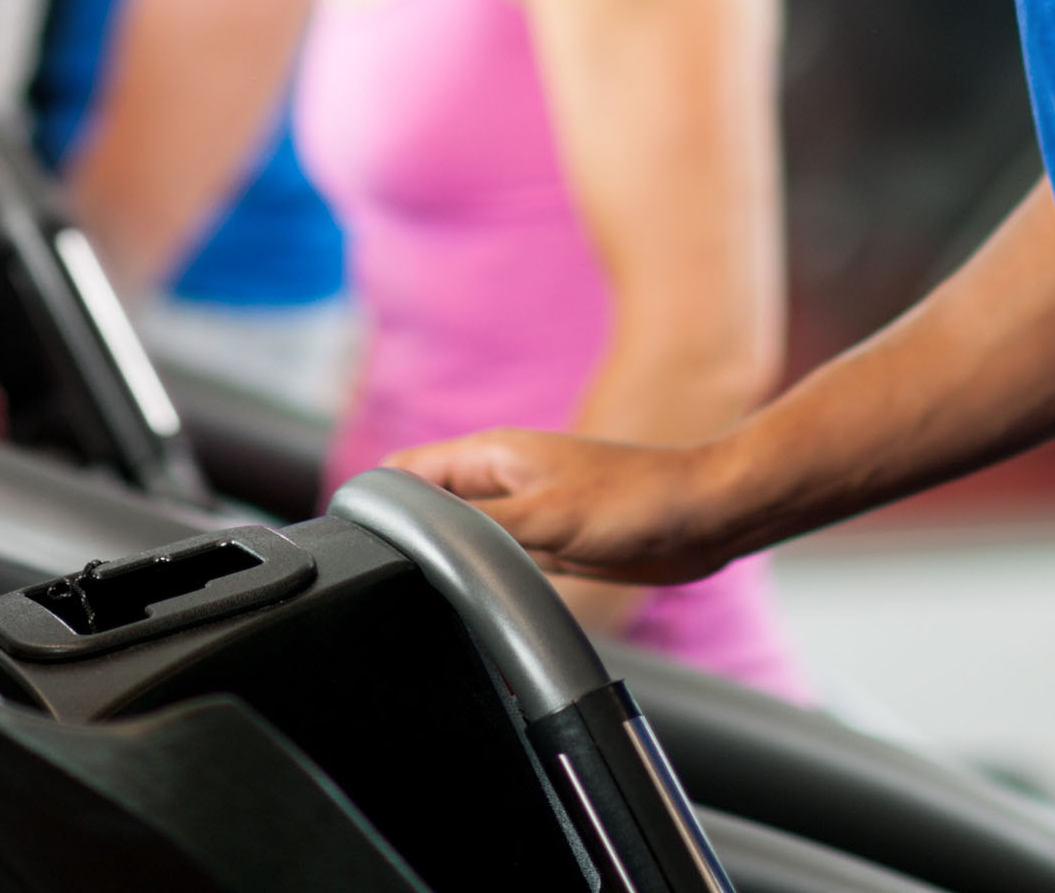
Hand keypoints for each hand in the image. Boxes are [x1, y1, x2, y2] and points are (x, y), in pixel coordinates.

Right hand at [388, 428, 747, 586]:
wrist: (705, 518)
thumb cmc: (638, 503)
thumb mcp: (544, 518)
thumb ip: (473, 526)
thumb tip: (413, 532)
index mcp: (491, 455)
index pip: (405, 472)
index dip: (374, 503)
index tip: (348, 540)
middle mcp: (502, 478)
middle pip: (427, 504)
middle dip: (400, 533)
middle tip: (376, 577)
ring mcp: (526, 510)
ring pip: (461, 534)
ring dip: (441, 555)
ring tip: (413, 591)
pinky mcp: (550, 540)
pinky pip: (495, 556)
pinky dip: (478, 574)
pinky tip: (472, 599)